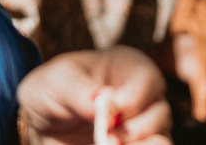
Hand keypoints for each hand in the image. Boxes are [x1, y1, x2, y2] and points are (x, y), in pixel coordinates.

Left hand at [18, 47, 170, 144]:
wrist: (43, 123)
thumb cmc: (52, 90)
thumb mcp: (57, 82)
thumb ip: (80, 89)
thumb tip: (105, 102)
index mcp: (128, 68)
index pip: (149, 78)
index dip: (135, 96)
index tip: (114, 108)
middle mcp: (143, 98)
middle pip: (161, 113)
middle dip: (135, 128)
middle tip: (108, 134)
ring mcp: (144, 126)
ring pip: (162, 140)